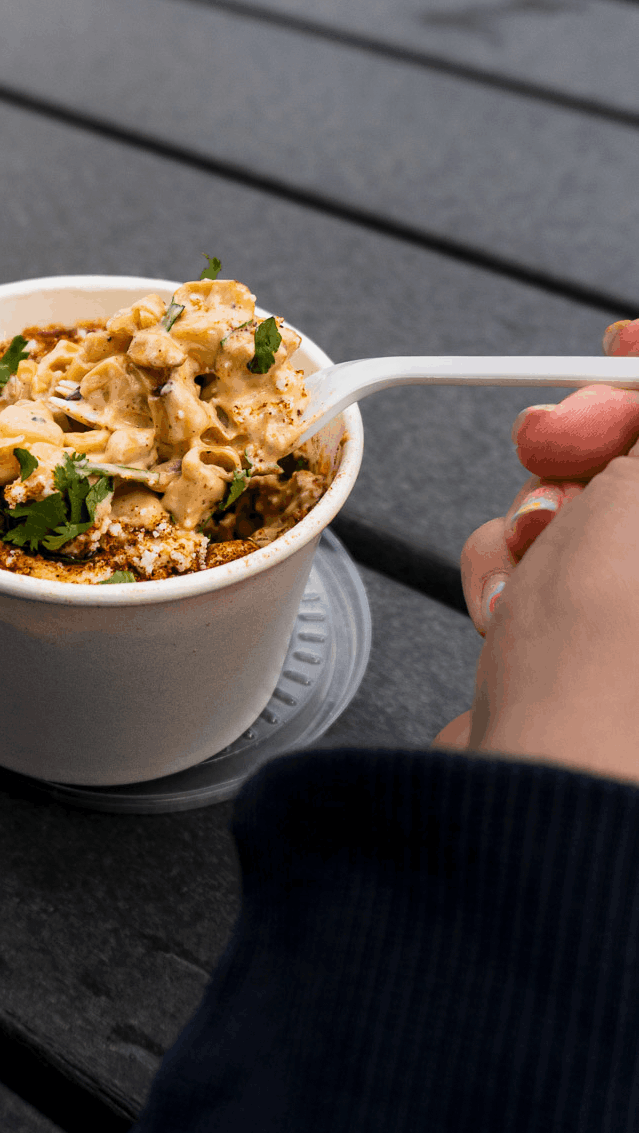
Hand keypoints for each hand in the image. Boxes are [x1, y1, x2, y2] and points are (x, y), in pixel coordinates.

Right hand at [435, 318, 638, 777]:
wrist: (541, 784)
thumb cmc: (617, 655)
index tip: (614, 347)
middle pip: (631, 469)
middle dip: (580, 449)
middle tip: (554, 448)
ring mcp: (626, 627)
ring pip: (570, 514)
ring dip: (531, 522)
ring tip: (534, 558)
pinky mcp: (572, 654)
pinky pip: (530, 571)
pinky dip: (506, 578)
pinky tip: (510, 612)